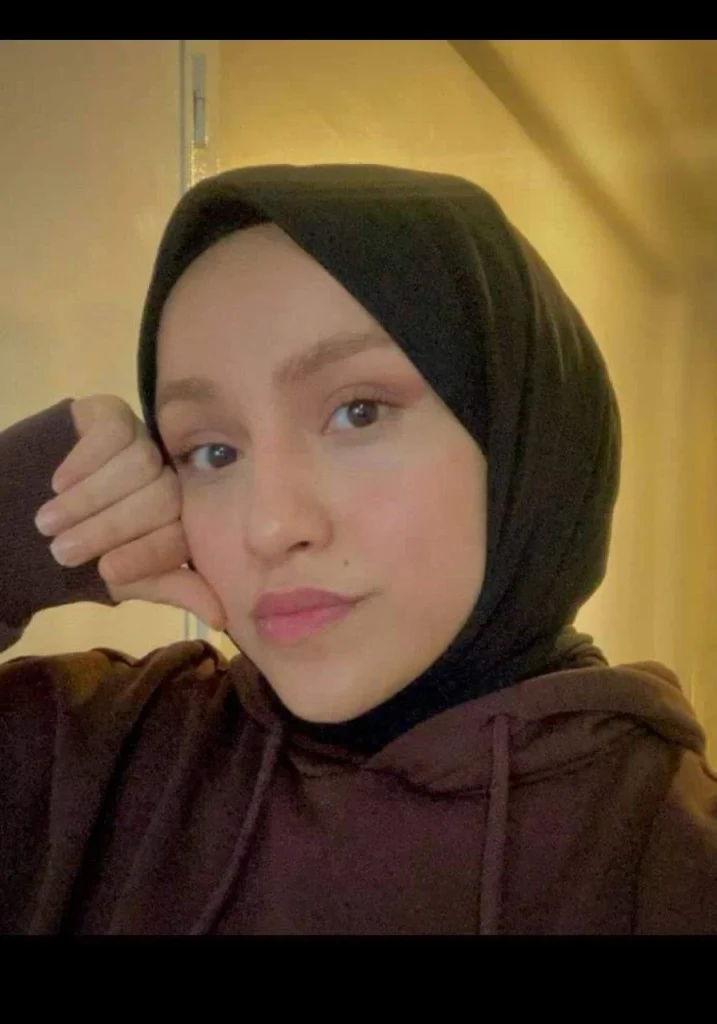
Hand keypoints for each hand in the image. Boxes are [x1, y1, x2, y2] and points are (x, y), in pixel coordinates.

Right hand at [34, 394, 226, 630]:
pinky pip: (114, 433)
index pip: (179, 532)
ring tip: (50, 522)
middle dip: (109, 529)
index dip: (147, 553)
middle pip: (161, 497)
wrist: (25, 512)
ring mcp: (146, 440)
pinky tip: (58, 483)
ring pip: (139, 464)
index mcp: (181, 516)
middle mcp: (172, 474)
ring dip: (89, 499)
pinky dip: (83, 462)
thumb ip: (170, 587)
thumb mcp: (124, 575)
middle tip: (64, 551)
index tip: (107, 572)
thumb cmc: (83, 548)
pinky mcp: (115, 414)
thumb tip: (221, 616)